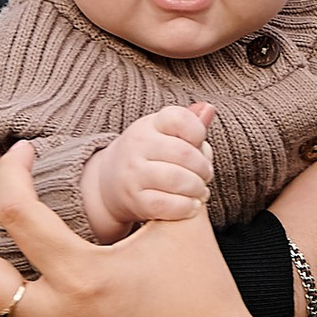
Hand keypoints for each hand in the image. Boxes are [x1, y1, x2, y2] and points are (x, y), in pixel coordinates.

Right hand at [80, 101, 215, 239]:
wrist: (107, 183)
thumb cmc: (145, 156)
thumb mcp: (162, 133)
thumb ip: (189, 122)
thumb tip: (209, 108)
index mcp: (149, 126)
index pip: (180, 119)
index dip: (198, 132)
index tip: (200, 144)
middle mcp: (138, 147)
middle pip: (184, 154)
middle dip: (204, 168)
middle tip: (206, 175)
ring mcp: (134, 174)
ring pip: (177, 180)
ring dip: (197, 188)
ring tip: (201, 191)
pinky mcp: (135, 200)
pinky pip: (167, 205)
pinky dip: (186, 207)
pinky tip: (192, 205)